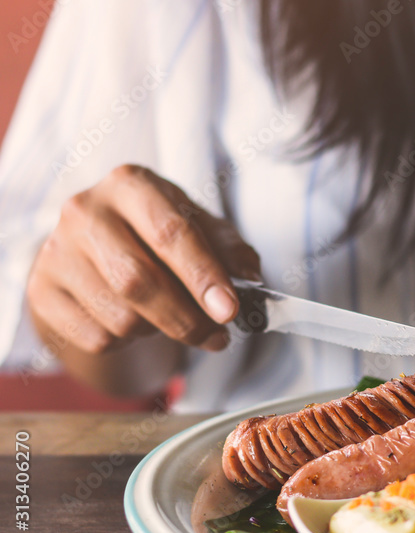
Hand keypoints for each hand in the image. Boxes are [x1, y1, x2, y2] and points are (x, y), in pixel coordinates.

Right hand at [27, 164, 260, 354]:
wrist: (96, 255)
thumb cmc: (157, 238)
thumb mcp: (199, 229)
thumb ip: (229, 249)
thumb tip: (249, 278)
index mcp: (130, 184)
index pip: (170, 232)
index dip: (203, 275)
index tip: (229, 310)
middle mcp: (85, 211)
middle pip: (140, 280)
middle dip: (188, 318)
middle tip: (218, 336)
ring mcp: (56, 252)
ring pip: (121, 317)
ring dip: (160, 331)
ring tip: (172, 319)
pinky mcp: (42, 292)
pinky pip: (98, 338)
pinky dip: (129, 343)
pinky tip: (135, 323)